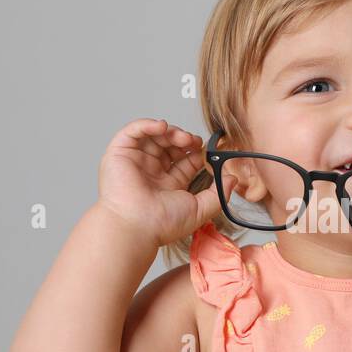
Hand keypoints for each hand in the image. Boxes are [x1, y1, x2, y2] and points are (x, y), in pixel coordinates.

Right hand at [96, 118, 234, 246]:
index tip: (208, 148)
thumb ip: (218, 193)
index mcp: (168, 184)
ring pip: (154, 136)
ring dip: (170, 131)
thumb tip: (232, 178)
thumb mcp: (200, 209)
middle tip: (194, 142)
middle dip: (184, 139)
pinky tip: (162, 127)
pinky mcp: (119, 154)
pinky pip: (133, 131)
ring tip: (180, 137)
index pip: (184, 160)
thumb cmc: (162, 223)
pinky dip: (148, 124)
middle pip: (170, 145)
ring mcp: (135, 161)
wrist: (137, 227)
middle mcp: (151, 172)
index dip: (196, 151)